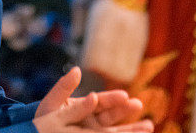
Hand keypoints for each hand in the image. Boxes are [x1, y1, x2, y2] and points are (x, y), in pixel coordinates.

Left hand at [36, 67, 153, 132]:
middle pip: (113, 114)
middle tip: (138, 105)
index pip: (102, 101)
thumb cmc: (45, 119)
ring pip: (118, 130)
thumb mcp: (52, 103)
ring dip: (134, 128)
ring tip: (150, 126)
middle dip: (126, 110)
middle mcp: (95, 119)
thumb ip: (64, 87)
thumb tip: (76, 69)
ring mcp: (97, 132)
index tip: (123, 96)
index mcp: (86, 105)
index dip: (112, 99)